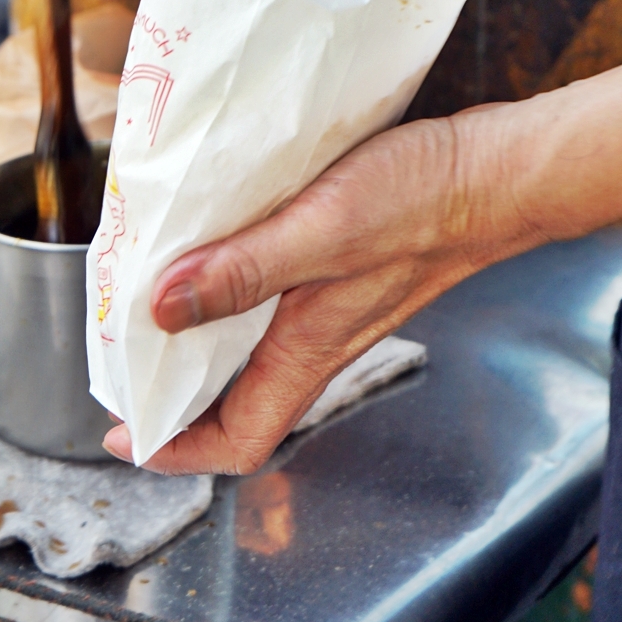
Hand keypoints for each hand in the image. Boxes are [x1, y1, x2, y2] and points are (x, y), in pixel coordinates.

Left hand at [103, 107, 550, 474]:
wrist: (499, 171)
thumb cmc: (425, 201)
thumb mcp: (322, 230)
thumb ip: (244, 270)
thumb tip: (161, 309)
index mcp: (308, 349)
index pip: (238, 439)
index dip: (177, 451)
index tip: (124, 437)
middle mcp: (318, 340)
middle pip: (236, 401)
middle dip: (174, 399)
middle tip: (121, 369)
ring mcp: (332, 308)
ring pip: (250, 351)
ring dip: (197, 343)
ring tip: (146, 310)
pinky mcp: (342, 269)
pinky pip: (271, 303)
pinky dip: (229, 290)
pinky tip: (211, 251)